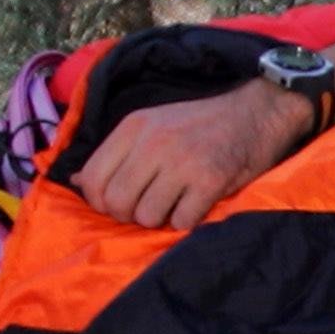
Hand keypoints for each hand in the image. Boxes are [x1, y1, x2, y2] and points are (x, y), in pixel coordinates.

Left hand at [75, 79, 312, 231]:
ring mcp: (182, 162)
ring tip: (175, 202)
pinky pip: (180, 221)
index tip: (121, 202)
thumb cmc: (201, 124)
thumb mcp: (152, 125)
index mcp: (133, 127)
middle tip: (149, 207)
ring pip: (146, 216)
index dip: (101, 202)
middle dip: (129, 215)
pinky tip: (196, 203)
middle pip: (116, 203)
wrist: (257, 112)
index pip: (92, 178)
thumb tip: (77, 183)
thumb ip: (118, 153)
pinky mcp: (210, 180)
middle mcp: (153, 142)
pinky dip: (187, 220)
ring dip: (160, 218)